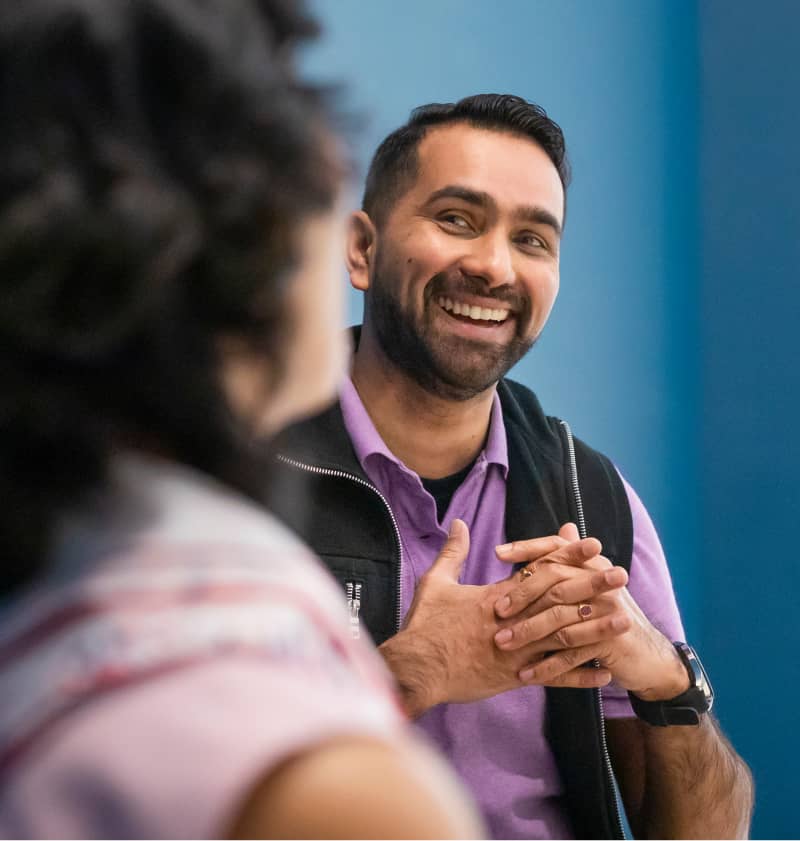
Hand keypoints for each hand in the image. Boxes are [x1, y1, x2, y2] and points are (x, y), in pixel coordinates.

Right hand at [378, 520, 629, 716]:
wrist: (417, 670)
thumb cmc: (424, 625)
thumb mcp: (434, 582)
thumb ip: (453, 552)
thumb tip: (459, 522)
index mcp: (496, 596)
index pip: (538, 570)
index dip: (566, 556)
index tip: (592, 543)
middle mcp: (513, 621)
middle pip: (559, 600)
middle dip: (592, 586)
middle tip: (621, 575)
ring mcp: (517, 652)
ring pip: (563, 638)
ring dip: (596, 629)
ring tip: (625, 620)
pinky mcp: (515, 679)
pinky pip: (554, 678)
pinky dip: (580, 677)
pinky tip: (604, 673)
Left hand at [495, 523, 688, 699]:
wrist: (645, 655)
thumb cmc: (606, 617)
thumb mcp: (591, 587)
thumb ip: (574, 560)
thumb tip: (565, 526)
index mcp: (592, 564)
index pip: (556, 547)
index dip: (527, 547)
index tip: (497, 554)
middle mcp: (601, 580)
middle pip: (554, 581)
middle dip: (521, 596)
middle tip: (497, 612)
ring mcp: (608, 609)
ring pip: (559, 618)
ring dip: (528, 633)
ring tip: (503, 644)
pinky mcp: (611, 638)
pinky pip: (571, 651)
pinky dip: (547, 665)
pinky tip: (525, 674)